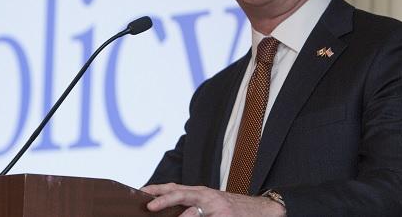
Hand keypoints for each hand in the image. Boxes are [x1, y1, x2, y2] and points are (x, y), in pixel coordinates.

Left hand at [141, 183, 285, 216]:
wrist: (261, 209)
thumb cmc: (231, 208)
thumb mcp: (209, 202)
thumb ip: (191, 204)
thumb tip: (172, 211)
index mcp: (199, 192)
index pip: (174, 188)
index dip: (157, 189)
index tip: (141, 192)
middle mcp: (206, 196)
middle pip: (180, 193)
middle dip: (163, 199)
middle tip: (148, 206)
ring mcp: (217, 207)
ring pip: (193, 209)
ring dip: (181, 216)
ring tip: (164, 212)